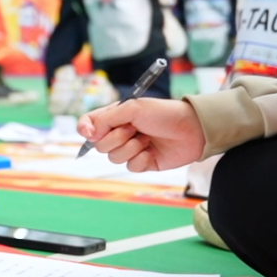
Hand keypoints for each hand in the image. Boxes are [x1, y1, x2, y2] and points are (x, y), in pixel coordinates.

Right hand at [77, 98, 205, 171]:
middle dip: (117, 138)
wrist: (192, 129)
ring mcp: (131, 148)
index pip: (90, 124)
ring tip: (147, 139)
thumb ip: (106, 119)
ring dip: (131, 148)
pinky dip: (141, 159)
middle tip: (134, 128)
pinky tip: (153, 151)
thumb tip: (89, 134)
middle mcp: (120, 133)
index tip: (91, 133)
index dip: (85, 129)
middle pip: (100, 145)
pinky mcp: (143, 163)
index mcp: (115, 116)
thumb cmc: (163, 113)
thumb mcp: (132, 108)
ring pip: (114, 158)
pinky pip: (131, 167)